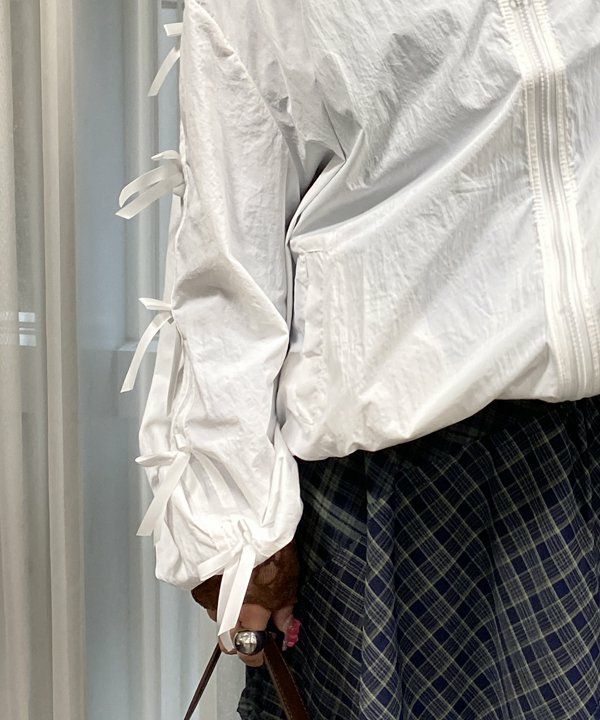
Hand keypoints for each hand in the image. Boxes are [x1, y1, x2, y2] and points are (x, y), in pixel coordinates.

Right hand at [192, 538, 300, 666]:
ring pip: (217, 619)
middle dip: (240, 644)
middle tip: (253, 634)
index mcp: (252, 608)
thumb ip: (285, 605)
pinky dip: (219, 596)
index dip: (258, 655)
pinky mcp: (198, 582)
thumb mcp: (288, 574)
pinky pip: (208, 599)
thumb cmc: (268, 543)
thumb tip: (284, 626)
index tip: (265, 652)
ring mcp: (209, 595)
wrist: (240, 515)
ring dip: (229, 616)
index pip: (251, 648)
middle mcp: (227, 608)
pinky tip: (229, 581)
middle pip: (227, 644)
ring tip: (242, 597)